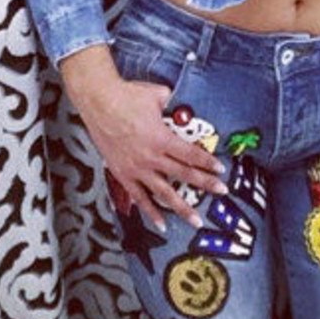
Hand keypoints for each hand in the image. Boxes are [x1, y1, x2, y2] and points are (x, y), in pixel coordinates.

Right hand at [63, 54, 228, 231]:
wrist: (98, 101)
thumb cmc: (126, 96)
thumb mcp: (157, 96)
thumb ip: (171, 104)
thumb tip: (178, 104)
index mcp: (162, 138)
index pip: (191, 155)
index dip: (207, 163)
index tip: (220, 170)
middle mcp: (151, 157)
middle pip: (184, 174)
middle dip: (205, 184)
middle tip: (221, 192)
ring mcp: (137, 168)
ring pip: (164, 193)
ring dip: (182, 208)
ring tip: (195, 220)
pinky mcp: (123, 174)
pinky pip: (140, 197)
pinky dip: (151, 211)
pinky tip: (161, 223)